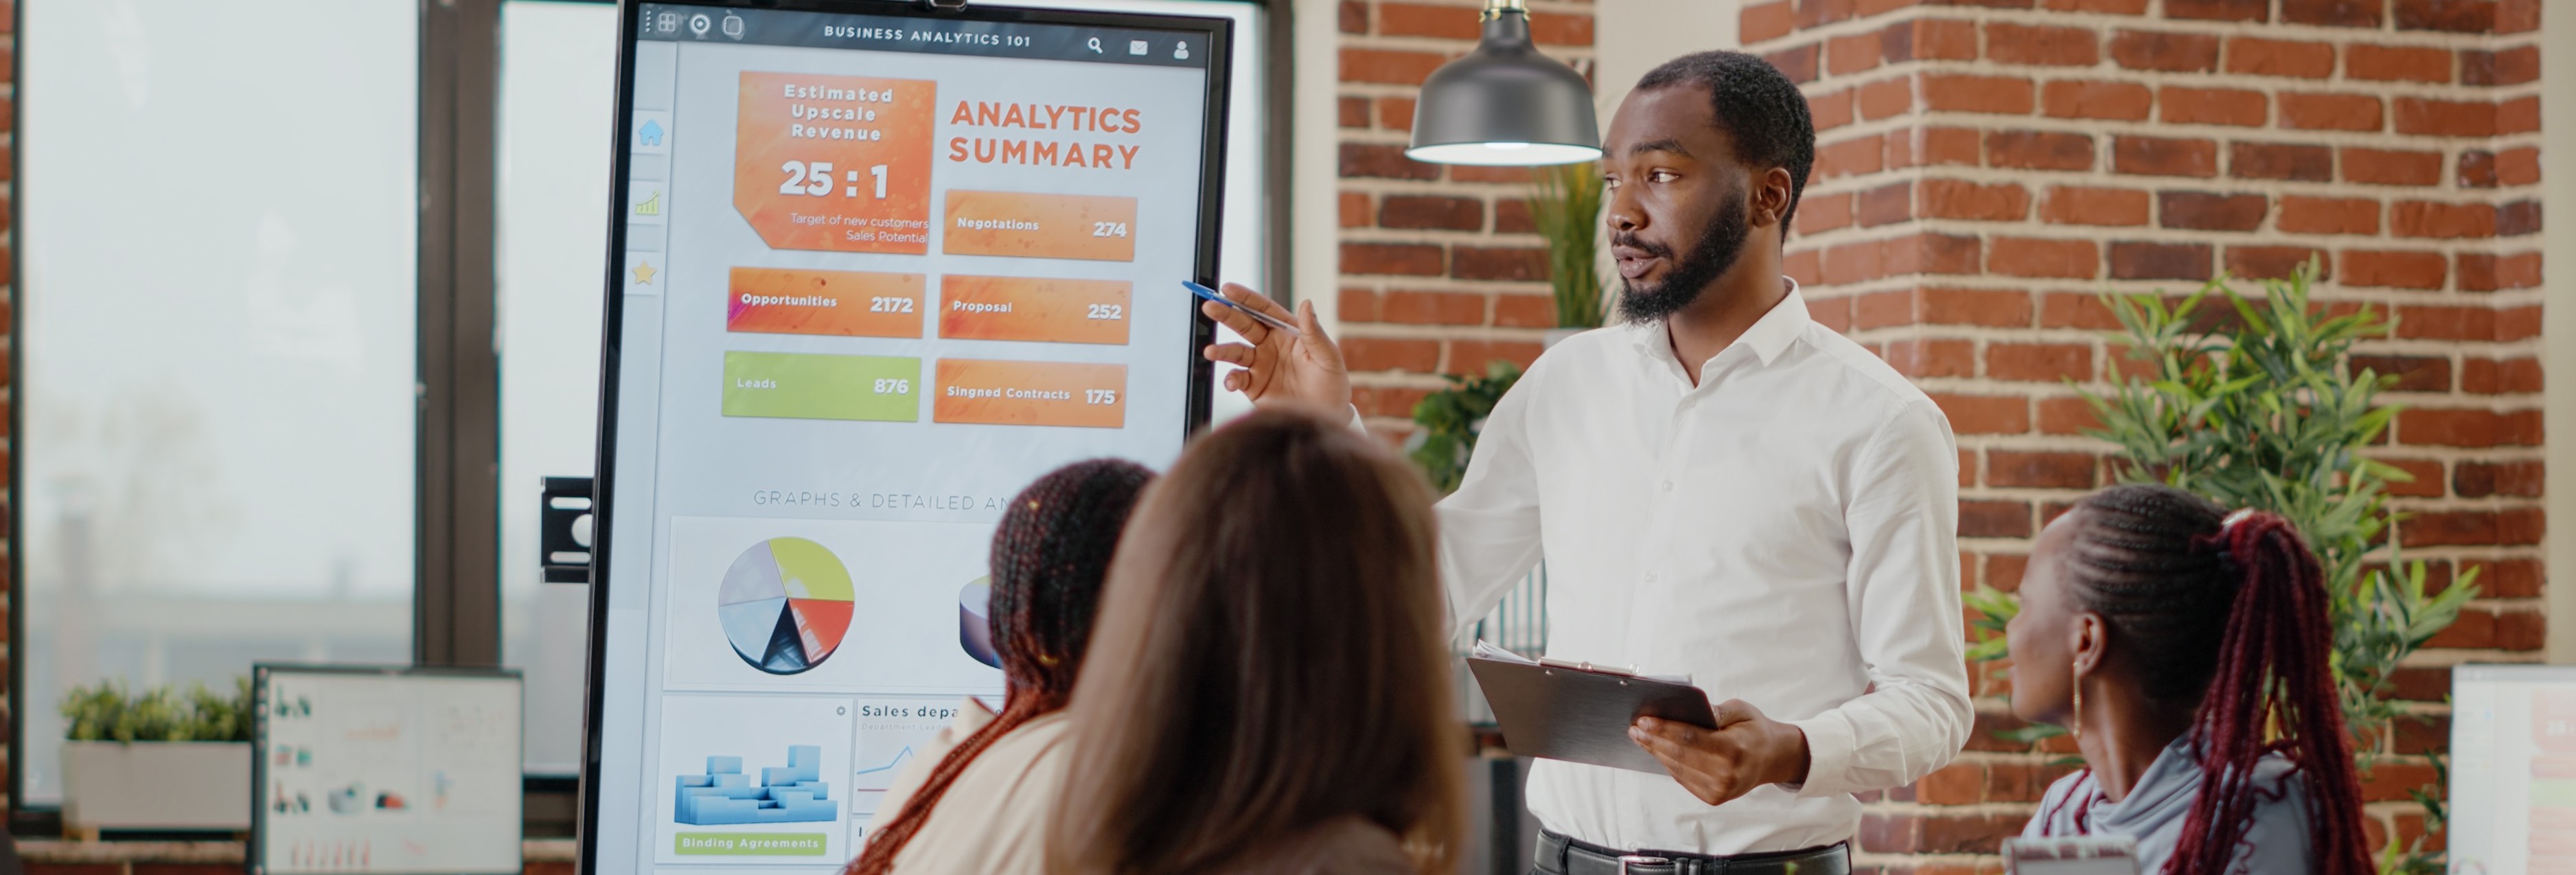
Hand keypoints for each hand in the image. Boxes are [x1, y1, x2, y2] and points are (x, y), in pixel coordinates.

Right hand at [1199, 284, 1351, 410]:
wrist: (1327, 417)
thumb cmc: (1332, 384)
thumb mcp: (1328, 357)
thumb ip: (1314, 332)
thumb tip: (1306, 303)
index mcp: (1288, 332)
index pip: (1263, 310)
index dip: (1245, 298)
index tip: (1227, 289)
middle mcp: (1270, 345)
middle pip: (1244, 325)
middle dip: (1226, 315)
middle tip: (1210, 307)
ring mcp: (1260, 366)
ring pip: (1235, 352)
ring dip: (1222, 350)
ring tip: (1210, 351)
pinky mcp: (1254, 387)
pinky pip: (1237, 379)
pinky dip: (1230, 379)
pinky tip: (1231, 382)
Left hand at [1629, 700, 1812, 806]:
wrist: (1773, 758)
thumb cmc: (1754, 730)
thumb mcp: (1741, 711)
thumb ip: (1715, 711)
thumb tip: (1688, 708)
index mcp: (1733, 750)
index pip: (1690, 738)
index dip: (1664, 729)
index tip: (1643, 721)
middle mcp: (1726, 774)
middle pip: (1679, 755)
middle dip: (1653, 740)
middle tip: (1635, 728)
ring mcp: (1719, 789)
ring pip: (1677, 768)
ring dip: (1656, 752)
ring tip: (1640, 737)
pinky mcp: (1713, 797)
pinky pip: (1683, 778)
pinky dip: (1668, 763)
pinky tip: (1657, 750)